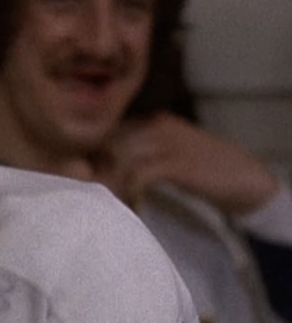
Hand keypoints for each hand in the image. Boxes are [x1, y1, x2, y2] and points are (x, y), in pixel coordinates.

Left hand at [94, 112, 279, 214]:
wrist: (242, 177)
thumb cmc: (199, 168)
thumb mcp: (163, 153)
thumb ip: (134, 154)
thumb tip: (95, 166)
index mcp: (150, 120)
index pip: (106, 130)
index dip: (88, 152)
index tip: (80, 173)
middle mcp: (155, 125)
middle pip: (107, 142)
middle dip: (93, 167)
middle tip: (88, 189)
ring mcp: (166, 142)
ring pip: (119, 158)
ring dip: (109, 181)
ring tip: (105, 199)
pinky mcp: (176, 162)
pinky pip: (139, 175)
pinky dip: (129, 190)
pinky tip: (129, 202)